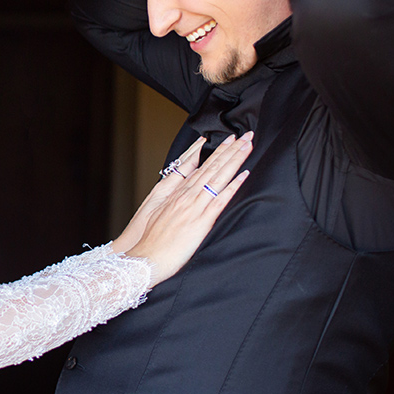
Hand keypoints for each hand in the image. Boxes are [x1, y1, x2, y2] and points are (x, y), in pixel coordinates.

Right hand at [113, 132, 252, 285]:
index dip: (216, 153)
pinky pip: (220, 200)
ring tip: (247, 146)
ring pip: (217, 177)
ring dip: (234, 160)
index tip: (229, 140)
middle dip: (230, 150)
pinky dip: (232, 186)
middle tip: (246, 135)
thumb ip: (173, 202)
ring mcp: (194, 207)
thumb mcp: (156, 214)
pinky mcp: (201, 221)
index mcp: (177, 194)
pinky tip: (243, 174)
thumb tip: (185, 193)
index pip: (201, 168)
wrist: (146, 258)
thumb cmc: (150, 241)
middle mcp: (186, 196)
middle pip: (212, 168)